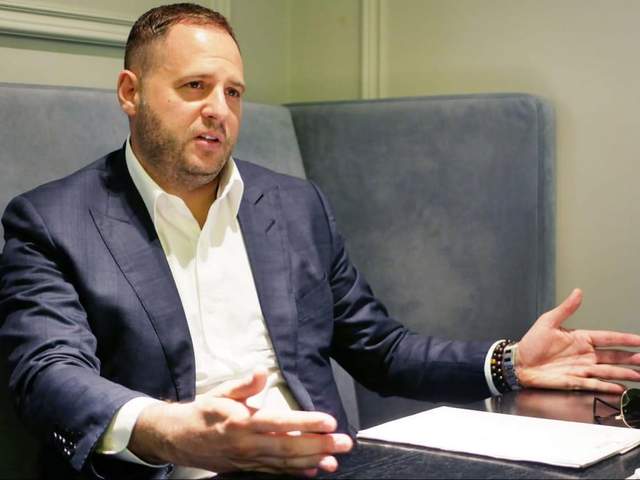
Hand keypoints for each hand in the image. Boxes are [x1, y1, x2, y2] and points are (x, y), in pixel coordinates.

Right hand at [129, 369, 352, 476]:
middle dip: (319, 445)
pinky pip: (275, 472)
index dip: (305, 423)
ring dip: (312, 461)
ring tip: (335, 460)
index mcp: (242, 422)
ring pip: (285, 463)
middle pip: (288, 447)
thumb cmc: (204, 412)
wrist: (178, 438)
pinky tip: (314, 470)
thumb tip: (261, 372)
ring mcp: (249, 459)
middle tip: (344, 442)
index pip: (279, 422)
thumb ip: (244, 385)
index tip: (329, 421)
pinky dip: (296, 472)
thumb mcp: (221, 392)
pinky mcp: (248, 467)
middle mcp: (248, 443)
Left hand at [517, 288, 639, 392]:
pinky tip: (620, 388)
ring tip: (639, 374)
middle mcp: (584, 354)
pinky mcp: (575, 381)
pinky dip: (607, 386)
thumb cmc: (530, 343)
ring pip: (609, 371)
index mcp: (580, 338)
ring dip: (624, 373)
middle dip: (631, 358)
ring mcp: (581, 368)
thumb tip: (578, 292)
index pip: (608, 338)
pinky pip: (595, 384)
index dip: (625, 339)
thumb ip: (566, 309)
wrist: (518, 363)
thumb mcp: (548, 322)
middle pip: (614, 356)